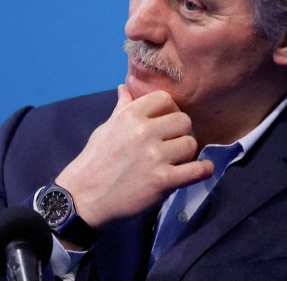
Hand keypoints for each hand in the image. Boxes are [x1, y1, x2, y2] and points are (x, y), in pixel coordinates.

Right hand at [54, 85, 213, 230]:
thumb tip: (124, 87)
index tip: (167, 123)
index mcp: (130, 116)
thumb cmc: (94, 162)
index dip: (170, 110)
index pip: (165, 99)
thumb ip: (122, 108)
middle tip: (175, 144)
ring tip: (179, 160)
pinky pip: (196, 170)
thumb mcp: (106, 129)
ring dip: (188, 153)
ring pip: (191, 144)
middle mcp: (144, 132)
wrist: (83, 199)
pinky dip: (203, 170)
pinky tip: (201, 169)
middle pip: (184, 121)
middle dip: (182, 132)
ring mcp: (155, 156)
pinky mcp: (162, 181)